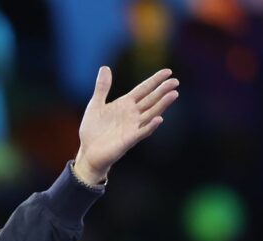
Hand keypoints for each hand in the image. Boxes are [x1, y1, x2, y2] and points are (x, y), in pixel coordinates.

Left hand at [73, 66, 179, 184]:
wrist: (88, 152)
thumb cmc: (92, 130)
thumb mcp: (95, 105)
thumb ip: (102, 88)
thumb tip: (105, 67)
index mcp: (125, 104)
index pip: (144, 89)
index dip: (155, 80)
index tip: (168, 71)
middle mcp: (132, 114)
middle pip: (151, 100)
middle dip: (163, 90)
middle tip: (175, 81)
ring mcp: (132, 127)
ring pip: (151, 113)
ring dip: (162, 105)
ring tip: (173, 94)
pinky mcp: (129, 140)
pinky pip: (142, 132)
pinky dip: (150, 126)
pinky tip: (159, 119)